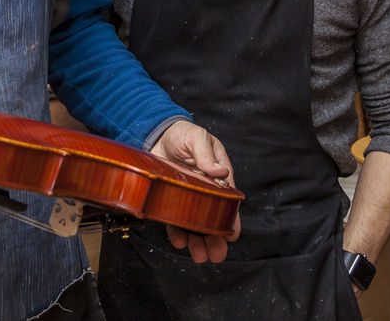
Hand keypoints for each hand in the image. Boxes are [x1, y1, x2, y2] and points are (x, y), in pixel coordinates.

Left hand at [149, 120, 240, 262]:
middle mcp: (205, 190)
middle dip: (216, 238)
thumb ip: (207, 155)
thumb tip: (221, 172)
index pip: (228, 201)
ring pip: (196, 224)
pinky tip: (180, 241)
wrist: (157, 133)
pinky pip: (175, 220)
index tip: (232, 235)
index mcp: (217, 176)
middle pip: (213, 218)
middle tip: (217, 255)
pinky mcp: (170, 199)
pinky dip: (178, 232)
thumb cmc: (183, 134)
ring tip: (201, 256)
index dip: (231, 219)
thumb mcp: (197, 138)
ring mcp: (187, 197)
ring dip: (199, 241)